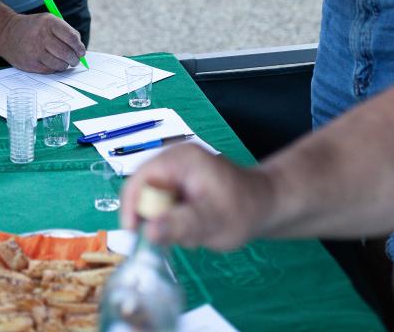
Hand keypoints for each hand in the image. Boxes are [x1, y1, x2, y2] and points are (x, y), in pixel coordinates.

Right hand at [0, 12, 85, 73]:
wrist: (6, 33)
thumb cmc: (33, 28)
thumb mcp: (48, 21)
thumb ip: (65, 32)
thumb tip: (80, 49)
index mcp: (48, 22)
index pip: (71, 37)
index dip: (79, 46)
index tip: (81, 51)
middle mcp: (41, 36)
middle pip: (66, 52)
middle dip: (74, 58)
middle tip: (75, 60)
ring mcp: (35, 51)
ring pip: (59, 64)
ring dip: (65, 65)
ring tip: (65, 62)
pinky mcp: (30, 63)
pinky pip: (49, 70)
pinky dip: (54, 68)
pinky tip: (52, 63)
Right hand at [121, 144, 265, 249]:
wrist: (263, 203)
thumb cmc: (242, 210)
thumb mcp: (212, 221)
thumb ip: (180, 225)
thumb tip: (147, 231)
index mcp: (180, 159)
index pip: (139, 179)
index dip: (130, 207)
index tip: (134, 235)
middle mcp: (174, 157)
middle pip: (143, 188)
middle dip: (155, 217)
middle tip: (177, 236)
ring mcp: (176, 167)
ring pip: (152, 198)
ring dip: (165, 219)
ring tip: (192, 230)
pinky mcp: (179, 179)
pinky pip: (162, 200)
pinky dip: (172, 217)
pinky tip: (193, 224)